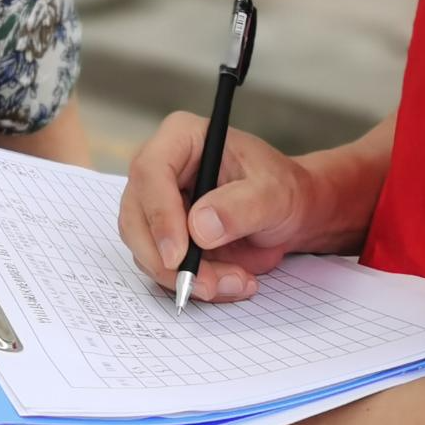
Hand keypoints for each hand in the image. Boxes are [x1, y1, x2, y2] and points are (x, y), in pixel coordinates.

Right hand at [119, 113, 326, 302]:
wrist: (288, 213)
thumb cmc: (282, 189)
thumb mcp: (274, 193)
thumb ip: (241, 207)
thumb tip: (200, 228)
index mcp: (181, 138)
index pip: (151, 172)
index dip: (159, 215)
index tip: (179, 255)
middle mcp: (159, 170)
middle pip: (136, 216)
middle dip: (168, 261)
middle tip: (207, 286)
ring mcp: (156, 205)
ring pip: (146, 249)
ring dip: (186, 277)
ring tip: (237, 281)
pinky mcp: (162, 237)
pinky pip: (162, 268)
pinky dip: (193, 283)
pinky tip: (230, 282)